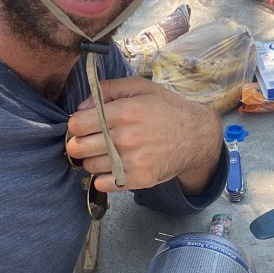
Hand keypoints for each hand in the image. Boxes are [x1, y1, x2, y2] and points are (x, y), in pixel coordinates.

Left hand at [65, 77, 222, 194]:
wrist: (196, 135)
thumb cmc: (167, 109)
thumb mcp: (140, 88)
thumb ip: (108, 89)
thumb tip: (81, 107)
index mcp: (126, 111)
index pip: (77, 124)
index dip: (76, 125)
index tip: (84, 125)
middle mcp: (127, 137)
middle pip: (78, 148)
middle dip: (79, 144)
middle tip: (89, 141)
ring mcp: (133, 161)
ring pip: (89, 167)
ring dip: (91, 161)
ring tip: (105, 153)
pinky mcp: (140, 179)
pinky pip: (103, 184)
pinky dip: (102, 178)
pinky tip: (112, 168)